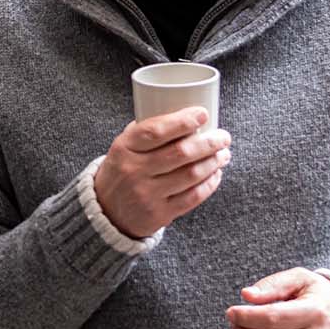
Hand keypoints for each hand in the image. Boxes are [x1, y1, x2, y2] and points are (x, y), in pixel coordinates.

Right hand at [92, 107, 230, 239]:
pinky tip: (216, 174)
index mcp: (124, 148)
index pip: (156, 131)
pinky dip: (209, 184)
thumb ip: (146, 132)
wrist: (106, 212)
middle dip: (209, 142)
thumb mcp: (123, 147)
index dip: (182, 121)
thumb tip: (183, 115)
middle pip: (180, 153)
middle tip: (223, 136)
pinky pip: (192, 197)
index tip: (202, 114)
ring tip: (223, 154)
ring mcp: (147, 194)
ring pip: (190, 174)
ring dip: (213, 162)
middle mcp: (134, 170)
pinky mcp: (159, 214)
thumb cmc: (121, 171)